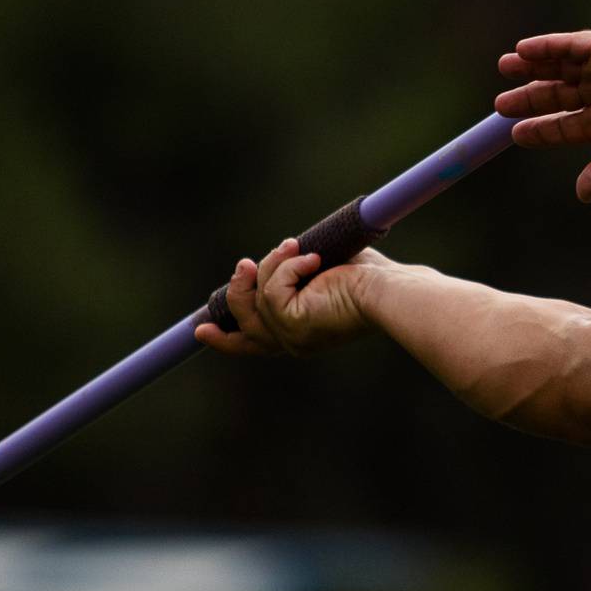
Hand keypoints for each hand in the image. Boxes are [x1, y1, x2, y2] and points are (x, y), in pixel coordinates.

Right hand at [194, 238, 387, 356]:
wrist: (388, 290)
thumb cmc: (370, 277)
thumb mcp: (324, 270)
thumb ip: (299, 268)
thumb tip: (286, 250)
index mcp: (301, 332)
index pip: (253, 344)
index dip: (224, 339)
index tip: (201, 330)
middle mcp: (293, 342)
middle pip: (242, 326)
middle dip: (238, 291)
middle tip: (244, 264)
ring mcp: (291, 338)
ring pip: (254, 298)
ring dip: (273, 264)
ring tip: (297, 247)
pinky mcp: (292, 325)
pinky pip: (271, 288)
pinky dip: (289, 266)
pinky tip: (313, 259)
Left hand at [495, 31, 590, 201]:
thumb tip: (580, 194)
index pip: (565, 126)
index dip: (540, 129)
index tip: (515, 133)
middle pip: (557, 95)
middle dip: (528, 98)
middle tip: (500, 103)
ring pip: (561, 67)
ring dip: (532, 67)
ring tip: (504, 67)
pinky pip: (573, 44)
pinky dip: (548, 46)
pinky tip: (525, 50)